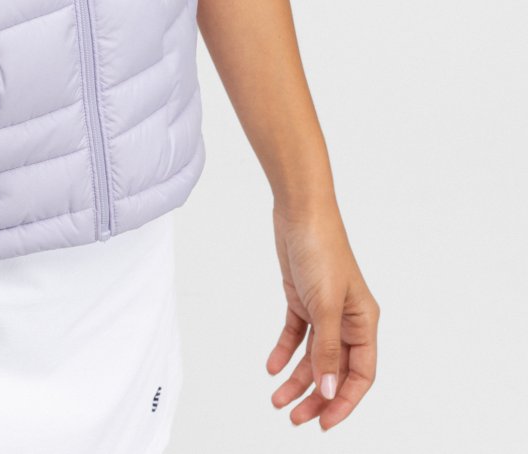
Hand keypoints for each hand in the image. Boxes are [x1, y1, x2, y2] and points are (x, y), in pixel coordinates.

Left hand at [266, 201, 379, 430]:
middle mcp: (347, 320)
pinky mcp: (302, 299)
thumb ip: (328, 351)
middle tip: (295, 418)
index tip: (325, 423)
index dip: (345, 401)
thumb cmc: (322, 250)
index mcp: (364, 322)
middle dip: (317, 397)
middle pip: (335, 370)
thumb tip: (330, 392)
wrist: (299, 212)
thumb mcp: (325, 306)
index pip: (361, 375)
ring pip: (313, 357)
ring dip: (296, 379)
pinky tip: (271, 367)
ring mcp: (324, 310)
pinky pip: (295, 335)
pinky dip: (284, 351)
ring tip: (277, 400)